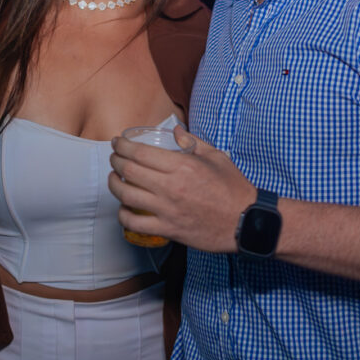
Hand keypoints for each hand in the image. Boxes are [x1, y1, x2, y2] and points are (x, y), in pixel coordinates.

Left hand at [109, 126, 254, 251]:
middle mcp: (171, 187)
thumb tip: (176, 131)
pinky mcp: (168, 229)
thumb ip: (193, 142)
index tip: (118, 143)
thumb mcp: (216, 157)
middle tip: (114, 158)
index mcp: (182, 166)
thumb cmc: (233, 188)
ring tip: (114, 179)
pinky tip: (123, 208)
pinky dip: (124, 215)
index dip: (123, 146)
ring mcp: (167, 210)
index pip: (141, 153)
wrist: (245, 221)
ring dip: (114, 185)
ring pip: (127, 196)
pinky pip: (135, 224)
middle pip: (129, 171)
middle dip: (116, 161)